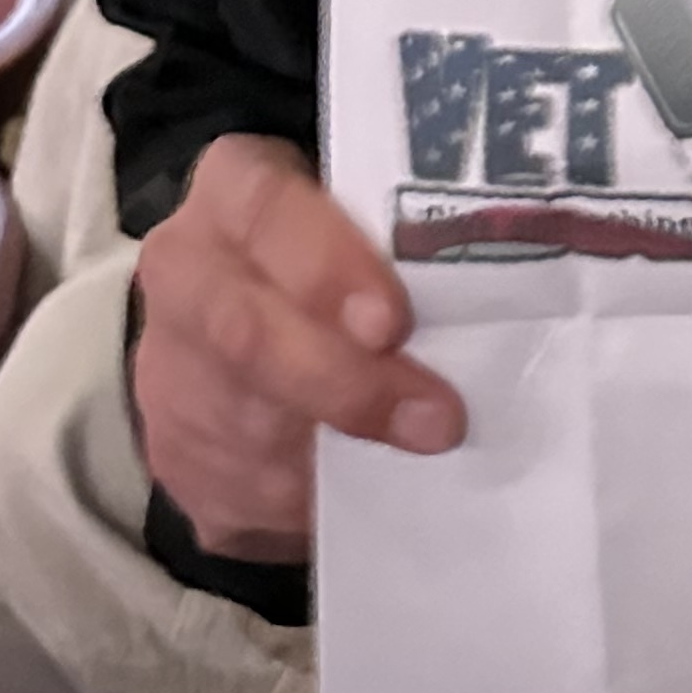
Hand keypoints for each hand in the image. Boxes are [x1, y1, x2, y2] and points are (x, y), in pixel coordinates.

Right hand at [129, 133, 464, 561]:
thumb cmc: (336, 255)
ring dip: (335, 455)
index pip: (264, 209)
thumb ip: (410, 236)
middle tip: (437, 420)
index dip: (324, 267)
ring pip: (244, 426)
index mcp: (232, 187)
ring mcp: (167, 368)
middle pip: (246, 333)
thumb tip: (524, 274)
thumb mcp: (363, 214)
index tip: (392, 322)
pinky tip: (360, 496)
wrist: (239, 317)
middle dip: (347, 384)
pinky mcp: (172, 453)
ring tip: (417, 463)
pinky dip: (305, 504)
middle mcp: (185, 270)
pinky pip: (239, 493)